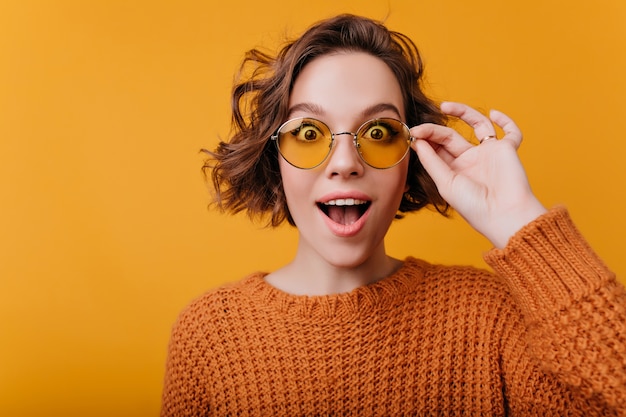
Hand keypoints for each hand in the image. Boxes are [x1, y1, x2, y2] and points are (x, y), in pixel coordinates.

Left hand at [410, 102, 546, 248]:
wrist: (502, 214)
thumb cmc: (473, 205)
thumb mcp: (445, 182)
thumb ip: (431, 161)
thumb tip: (417, 141)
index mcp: (454, 170)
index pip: (437, 148)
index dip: (425, 139)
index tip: (413, 134)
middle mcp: (471, 160)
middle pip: (450, 136)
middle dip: (434, 130)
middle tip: (420, 128)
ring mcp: (489, 154)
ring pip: (477, 125)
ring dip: (462, 112)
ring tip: (445, 106)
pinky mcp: (508, 150)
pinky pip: (511, 132)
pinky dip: (505, 121)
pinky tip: (493, 113)